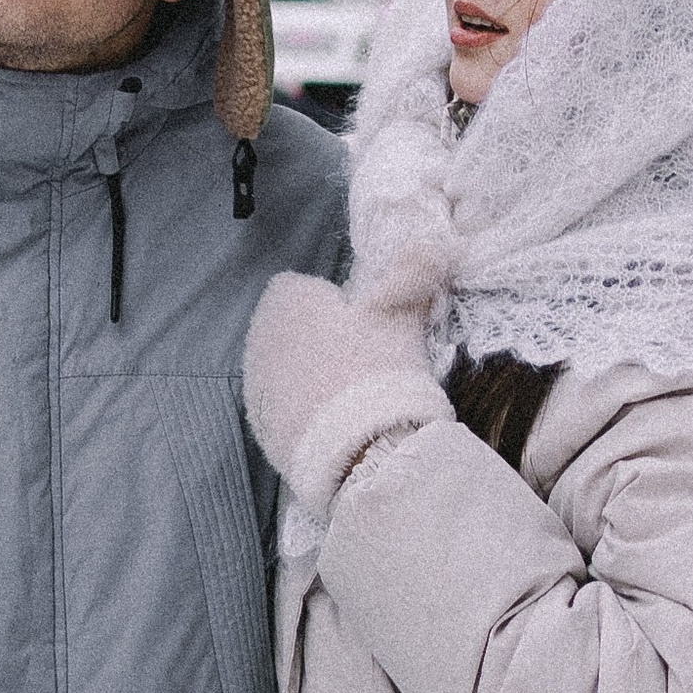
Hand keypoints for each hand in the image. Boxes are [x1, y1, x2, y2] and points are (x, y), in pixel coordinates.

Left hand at [243, 275, 446, 514]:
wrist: (358, 449)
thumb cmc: (376, 366)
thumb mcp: (402, 312)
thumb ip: (415, 270)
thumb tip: (437, 242)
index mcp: (284, 301)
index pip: (302, 287)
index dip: (334, 303)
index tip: (365, 324)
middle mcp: (257, 339)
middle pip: (291, 329)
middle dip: (319, 339)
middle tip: (364, 360)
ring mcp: (255, 388)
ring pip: (285, 370)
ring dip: (309, 376)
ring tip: (353, 396)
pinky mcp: (261, 429)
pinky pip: (283, 410)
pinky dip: (304, 412)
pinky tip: (337, 425)